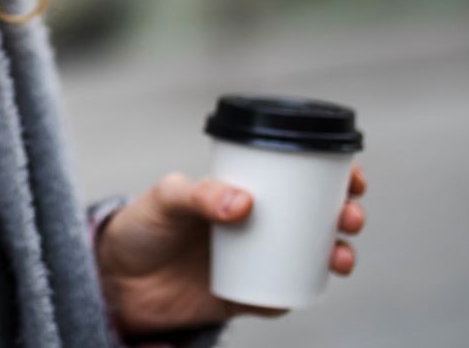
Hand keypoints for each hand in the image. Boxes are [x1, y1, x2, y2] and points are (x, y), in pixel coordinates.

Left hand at [94, 164, 367, 335]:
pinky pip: (282, 295)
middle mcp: (255, 222)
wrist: (117, 283)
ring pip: (309, 256)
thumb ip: (197, 195)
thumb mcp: (164, 200)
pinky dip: (300, 292)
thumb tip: (243, 202)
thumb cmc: (140, 228)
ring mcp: (253, 259)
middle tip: (349, 216)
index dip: (331, 173)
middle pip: (315, 216)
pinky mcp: (245, 295)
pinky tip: (311, 286)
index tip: (351, 175)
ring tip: (341, 255)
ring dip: (337, 253)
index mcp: (241, 189)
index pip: (295, 174)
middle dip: (345, 214)